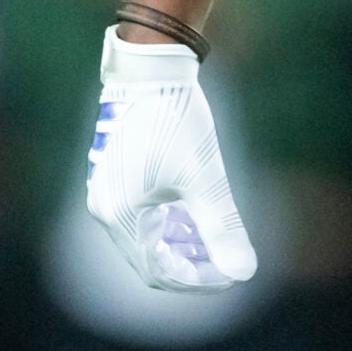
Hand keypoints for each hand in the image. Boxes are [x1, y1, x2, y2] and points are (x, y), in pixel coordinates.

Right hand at [85, 28, 257, 290]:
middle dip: (190, 263)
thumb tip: (246, 272)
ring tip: (214, 240)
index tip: (229, 275)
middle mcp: (105, 209)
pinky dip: (168, 221)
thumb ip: (223, 228)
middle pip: (150, 257)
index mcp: (122, 217)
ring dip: (180, 243)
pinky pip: (140, 213)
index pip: (158, 272)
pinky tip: (195, 214)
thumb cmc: (176, 121)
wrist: (151, 69)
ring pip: (145, 235)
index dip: (196, 280)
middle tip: (226, 261)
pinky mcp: (113, 173)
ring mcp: (106, 191)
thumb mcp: (206, 179)